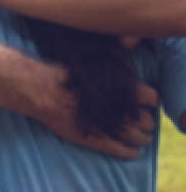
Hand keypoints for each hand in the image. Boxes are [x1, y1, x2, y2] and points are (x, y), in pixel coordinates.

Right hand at [31, 63, 156, 158]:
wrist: (40, 90)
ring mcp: (106, 127)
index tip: (148, 101)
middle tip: (147, 122)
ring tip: (143, 138)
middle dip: (147, 122)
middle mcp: (118, 110)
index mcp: (121, 89)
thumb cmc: (64, 73)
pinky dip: (129, 152)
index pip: (151, 98)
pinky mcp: (94, 140)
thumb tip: (133, 38)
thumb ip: (115, 51)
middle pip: (145, 120)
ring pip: (135, 137)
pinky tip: (133, 153)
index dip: (151, 100)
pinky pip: (118, 150)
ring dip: (142, 138)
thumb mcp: (91, 59)